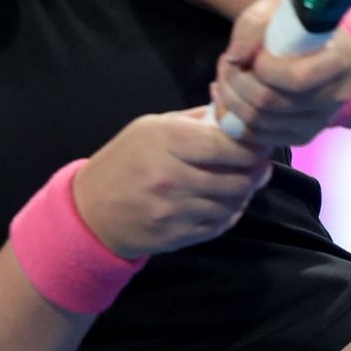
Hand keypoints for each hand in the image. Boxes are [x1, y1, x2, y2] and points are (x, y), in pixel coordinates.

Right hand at [72, 108, 272, 257]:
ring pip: (233, 203)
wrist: (91, 211)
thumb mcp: (151, 127)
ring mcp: (175, 210)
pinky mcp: (178, 236)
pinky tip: (223, 201)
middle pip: (238, 177)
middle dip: (255, 170)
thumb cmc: (124, 160)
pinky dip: (229, 212)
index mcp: (167, 141)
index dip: (253, 145)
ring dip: (243, 192)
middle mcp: (172, 177)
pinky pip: (221, 224)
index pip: (228, 146)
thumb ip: (195, 121)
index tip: (259, 142)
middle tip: (258, 163)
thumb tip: (235, 114)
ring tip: (241, 181)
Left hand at [209, 0, 350, 147]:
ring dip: (230, 97)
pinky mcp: (302, 137)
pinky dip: (232, 118)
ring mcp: (319, 121)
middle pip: (270, 102)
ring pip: (259, 120)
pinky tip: (229, 96)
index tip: (253, 53)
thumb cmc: (298, 27)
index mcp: (340, 59)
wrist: (320, 53)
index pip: (297, 78)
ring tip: (227, 75)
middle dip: (236, 80)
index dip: (264, 68)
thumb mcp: (277, 9)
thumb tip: (236, 55)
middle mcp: (336, 96)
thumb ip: (254, 25)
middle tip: (227, 62)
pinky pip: (256, 137)